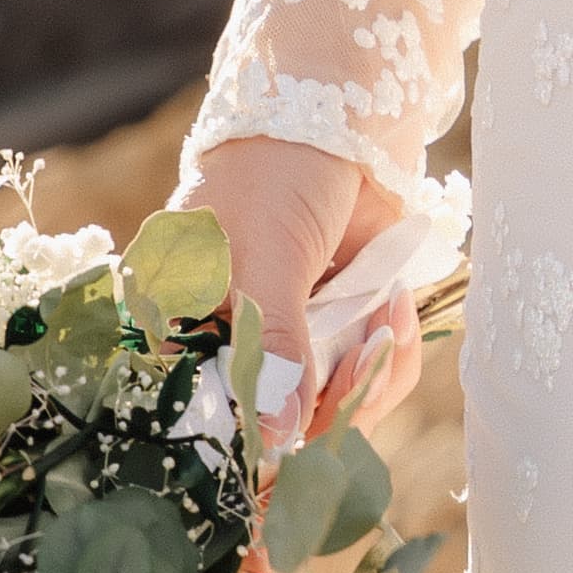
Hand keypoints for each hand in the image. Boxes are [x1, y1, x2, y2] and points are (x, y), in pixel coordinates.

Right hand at [182, 132, 407, 454]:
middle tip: (361, 367)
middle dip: (323, 410)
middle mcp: (225, 342)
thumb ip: (270, 345)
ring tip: (385, 325)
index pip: (196, 413)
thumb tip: (278, 435)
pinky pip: (361, 377)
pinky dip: (388, 357)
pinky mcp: (336, 330)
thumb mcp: (267, 259)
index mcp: (176, 324)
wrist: (343, 115)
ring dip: (364, 380)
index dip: (243, 442)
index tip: (289, 458)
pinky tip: (397, 313)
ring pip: (320, 410)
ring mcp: (284, 339)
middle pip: (265, 426)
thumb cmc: (278, 172)